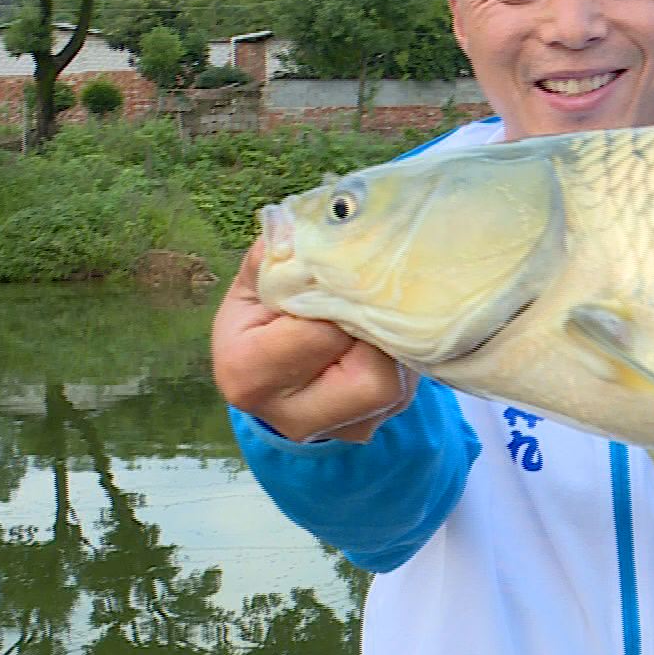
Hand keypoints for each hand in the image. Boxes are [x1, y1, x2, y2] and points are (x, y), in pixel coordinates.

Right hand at [211, 238, 415, 443]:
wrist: (269, 377)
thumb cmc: (262, 320)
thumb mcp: (255, 284)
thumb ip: (278, 256)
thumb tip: (312, 224)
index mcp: (248, 374)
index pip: (319, 334)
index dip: (340, 301)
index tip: (346, 274)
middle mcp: (291, 416)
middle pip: (369, 374)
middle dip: (376, 327)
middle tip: (375, 292)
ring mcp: (337, 430)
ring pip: (395, 384)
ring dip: (394, 341)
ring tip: (378, 311)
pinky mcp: (369, 428)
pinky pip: (404, 390)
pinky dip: (401, 355)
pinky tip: (385, 332)